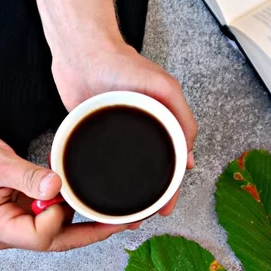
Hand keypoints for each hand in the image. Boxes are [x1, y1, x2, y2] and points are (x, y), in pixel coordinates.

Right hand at [0, 134, 135, 250]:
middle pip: (58, 240)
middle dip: (92, 232)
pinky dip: (70, 206)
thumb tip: (55, 187)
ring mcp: (17, 225)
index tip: (64, 192)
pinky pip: (52, 216)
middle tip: (125, 221)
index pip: (41, 236)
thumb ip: (25, 176)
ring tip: (115, 208)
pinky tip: (88, 197)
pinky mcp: (23, 214)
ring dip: (84, 219)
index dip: (59, 218)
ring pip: (59, 230)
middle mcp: (10, 233)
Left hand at [51, 42, 197, 214]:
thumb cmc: (120, 63)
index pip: (172, 161)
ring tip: (122, 215)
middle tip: (141, 218)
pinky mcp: (96, 131)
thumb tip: (189, 156)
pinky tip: (102, 192)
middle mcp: (142, 128)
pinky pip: (103, 160)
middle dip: (148, 197)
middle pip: (150, 170)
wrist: (80, 52)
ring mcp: (119, 132)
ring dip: (127, 193)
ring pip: (127, 169)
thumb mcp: (161, 87)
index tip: (166, 207)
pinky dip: (105, 178)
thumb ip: (181, 116)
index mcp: (161, 120)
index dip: (172, 187)